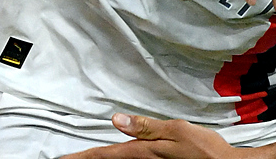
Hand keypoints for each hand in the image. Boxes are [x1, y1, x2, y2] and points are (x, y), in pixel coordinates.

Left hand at [60, 114, 247, 158]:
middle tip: (69, 158)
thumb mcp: (176, 131)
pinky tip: (117, 156)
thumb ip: (146, 127)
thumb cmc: (206, 150)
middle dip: (90, 158)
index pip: (106, 154)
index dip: (84, 156)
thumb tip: (116, 121)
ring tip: (86, 156)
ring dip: (104, 158)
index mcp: (144, 152)